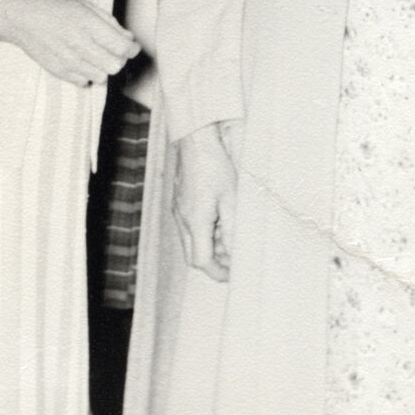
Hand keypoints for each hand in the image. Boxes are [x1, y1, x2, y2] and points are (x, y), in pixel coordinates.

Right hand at [0, 0, 139, 86]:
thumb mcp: (84, 5)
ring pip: (101, 77)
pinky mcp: (58, 71)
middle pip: (115, 66)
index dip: (132, 48)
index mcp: (88, 24)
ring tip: (94, 55)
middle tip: (112, 50)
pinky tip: (80, 61)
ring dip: (103, 68)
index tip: (131, 45)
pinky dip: (87, 74)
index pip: (123, 47)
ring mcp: (68, 60)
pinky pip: (84, 82)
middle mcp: (79, 44)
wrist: (20, 17)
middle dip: (119, 58)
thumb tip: (128, 38)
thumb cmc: (53, 6)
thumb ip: (109, 22)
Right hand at [173, 121, 238, 281]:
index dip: (219, 272)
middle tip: (233, 260)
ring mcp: (179, 213)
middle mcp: (183, 221)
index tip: (234, 272)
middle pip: (194, 256)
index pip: (202, 261)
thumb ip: (232, 230)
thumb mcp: (232, 199)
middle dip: (214, 263)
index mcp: (196, 221)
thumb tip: (235, 254)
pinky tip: (219, 221)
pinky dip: (205, 233)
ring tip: (230, 236)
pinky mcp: (180, 205)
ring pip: (192, 243)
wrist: (196, 142)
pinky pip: (190, 229)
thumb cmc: (215, 166)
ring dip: (210, 247)